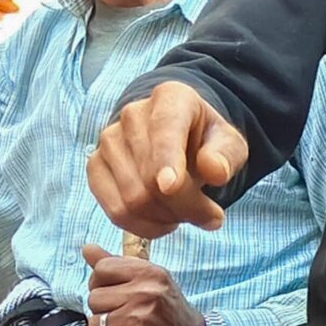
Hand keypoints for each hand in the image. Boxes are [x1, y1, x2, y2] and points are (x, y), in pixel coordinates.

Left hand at [82, 242, 212, 325]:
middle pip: (94, 298)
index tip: (113, 292)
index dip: (100, 283)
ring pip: (95, 323)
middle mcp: (145, 293)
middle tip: (126, 316)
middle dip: (104, 310)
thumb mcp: (152, 282)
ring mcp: (139, 319)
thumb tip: (87, 248)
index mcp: (150, 273)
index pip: (102, 269)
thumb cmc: (170, 312)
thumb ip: (117, 265)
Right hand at [89, 82, 247, 238]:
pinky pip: (115, 209)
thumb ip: (226, 155)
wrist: (182, 141)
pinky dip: (143, 226)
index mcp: (171, 99)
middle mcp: (133, 115)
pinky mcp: (95, 166)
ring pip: (133, 198)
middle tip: (211, 217)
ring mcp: (109, 140)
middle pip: (150, 176)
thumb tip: (214, 171)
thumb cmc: (208, 142)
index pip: (164, 129)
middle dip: (185, 207)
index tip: (171, 187)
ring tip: (188, 215)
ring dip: (167, 218)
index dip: (166, 160)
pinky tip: (164, 223)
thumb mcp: (229, 144)